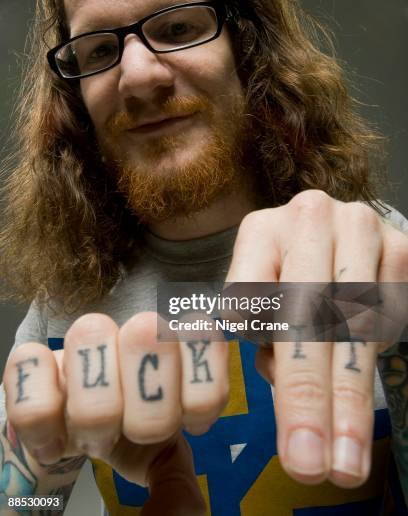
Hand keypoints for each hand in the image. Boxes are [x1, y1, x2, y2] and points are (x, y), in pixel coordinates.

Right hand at [4, 312, 228, 514]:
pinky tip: (54, 445)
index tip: (191, 427)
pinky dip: (42, 416)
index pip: (201, 334)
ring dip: (94, 409)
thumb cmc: (128, 445)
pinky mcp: (33, 361)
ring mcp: (81, 344)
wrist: (72, 443)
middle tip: (136, 437)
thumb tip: (182, 506)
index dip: (202, 389)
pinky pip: (28, 362)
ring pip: (90, 334)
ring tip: (93, 440)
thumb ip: (178, 481)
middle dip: (147, 406)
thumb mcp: (162, 463)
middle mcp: (130, 335)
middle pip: (147, 333)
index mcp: (175, 354)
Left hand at [226, 189, 407, 487]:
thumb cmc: (291, 275)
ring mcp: (360, 227)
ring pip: (355, 322)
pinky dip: (377, 350)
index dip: (255, 350)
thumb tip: (275, 374)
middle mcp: (309, 219)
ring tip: (346, 457)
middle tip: (306, 462)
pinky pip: (390, 312)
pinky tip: (358, 386)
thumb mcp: (262, 290)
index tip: (256, 383)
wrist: (338, 234)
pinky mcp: (402, 244)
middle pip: (305, 315)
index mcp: (260, 231)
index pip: (248, 299)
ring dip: (350, 398)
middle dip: (306, 396)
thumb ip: (260, 331)